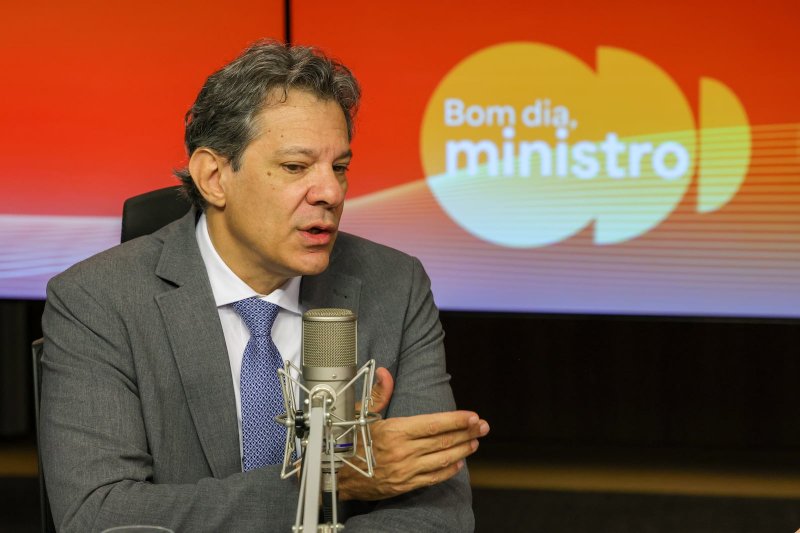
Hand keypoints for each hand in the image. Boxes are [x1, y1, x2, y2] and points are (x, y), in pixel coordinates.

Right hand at [338, 368, 489, 500]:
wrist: (335, 475)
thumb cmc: (348, 442)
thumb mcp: (362, 415)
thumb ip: (380, 394)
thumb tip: (385, 373)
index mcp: (394, 431)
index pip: (433, 424)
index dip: (456, 420)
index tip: (473, 416)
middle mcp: (402, 452)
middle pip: (443, 441)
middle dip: (466, 432)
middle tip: (483, 426)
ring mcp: (405, 470)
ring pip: (442, 460)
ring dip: (462, 450)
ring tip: (475, 441)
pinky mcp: (404, 485)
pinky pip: (432, 478)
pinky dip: (448, 471)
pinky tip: (459, 463)